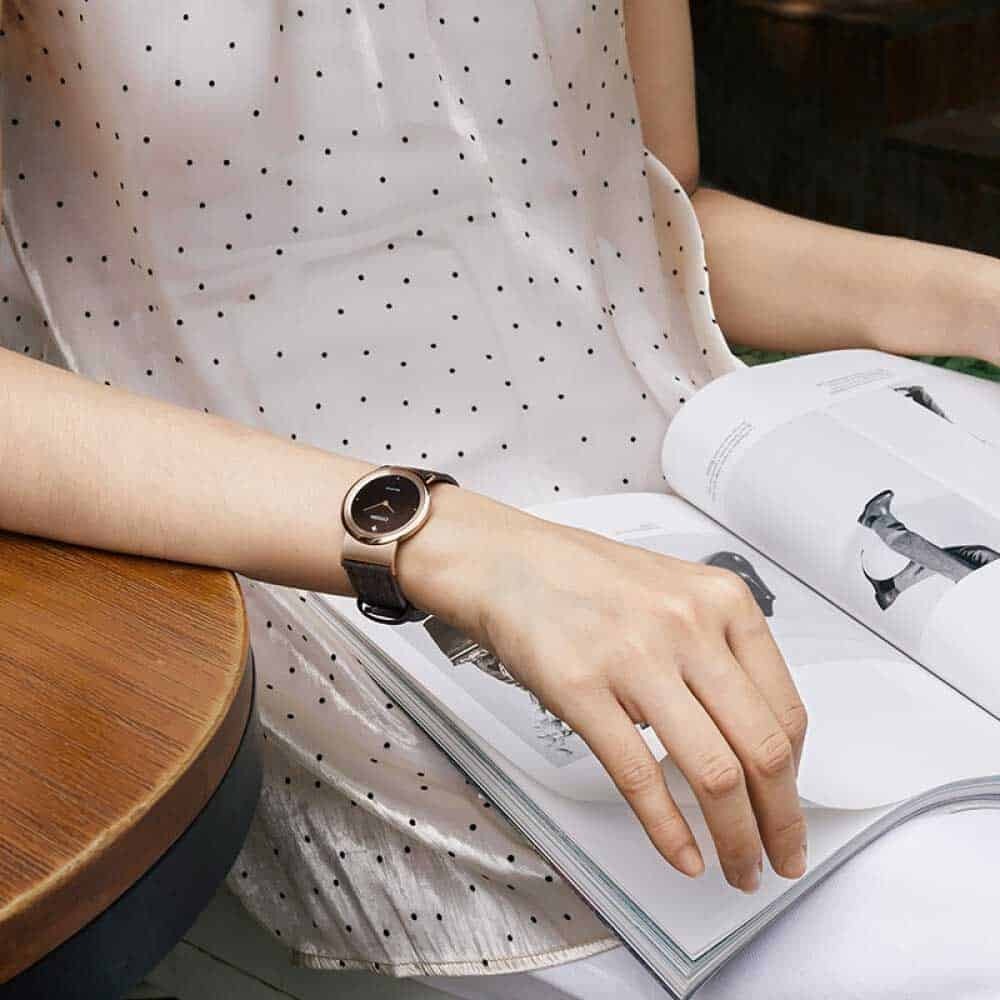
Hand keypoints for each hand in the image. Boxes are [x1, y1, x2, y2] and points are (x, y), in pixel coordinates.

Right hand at [398, 488, 808, 891]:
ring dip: (736, 840)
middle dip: (782, 823)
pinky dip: (669, 831)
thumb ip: (721, 650)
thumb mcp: (676, 593)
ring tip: (737, 867)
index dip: (798, 778)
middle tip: (781, 857)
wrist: (506, 561)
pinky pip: (641, 776)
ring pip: (714, 773)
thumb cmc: (585, 578)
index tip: (790, 807)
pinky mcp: (584, 690)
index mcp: (723, 603)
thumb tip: (755, 732)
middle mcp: (690, 628)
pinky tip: (681, 855)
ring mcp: (637, 659)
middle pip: (763, 750)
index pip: (788, 712)